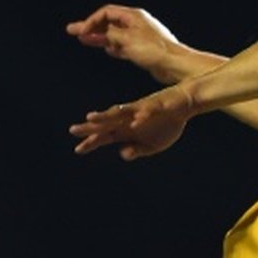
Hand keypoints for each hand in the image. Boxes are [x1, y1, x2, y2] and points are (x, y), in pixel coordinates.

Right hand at [66, 4, 179, 80]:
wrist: (176, 66)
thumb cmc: (155, 51)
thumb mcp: (127, 40)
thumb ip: (109, 34)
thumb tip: (95, 32)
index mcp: (134, 16)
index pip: (106, 12)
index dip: (91, 21)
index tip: (80, 32)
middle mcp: (137, 24)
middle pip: (109, 22)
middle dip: (91, 27)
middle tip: (73, 32)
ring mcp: (141, 36)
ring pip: (115, 34)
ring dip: (100, 37)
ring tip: (85, 40)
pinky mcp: (144, 49)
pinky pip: (124, 45)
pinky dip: (114, 47)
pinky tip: (107, 50)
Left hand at [69, 82, 194, 159]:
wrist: (184, 103)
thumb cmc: (167, 123)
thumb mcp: (153, 145)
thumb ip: (137, 150)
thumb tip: (123, 154)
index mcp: (128, 129)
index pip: (105, 136)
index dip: (92, 142)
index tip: (78, 150)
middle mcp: (129, 118)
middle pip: (107, 123)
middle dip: (90, 127)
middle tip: (72, 130)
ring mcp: (140, 110)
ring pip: (120, 112)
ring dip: (106, 115)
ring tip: (92, 118)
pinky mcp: (155, 105)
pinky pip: (147, 111)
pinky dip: (141, 116)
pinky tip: (135, 122)